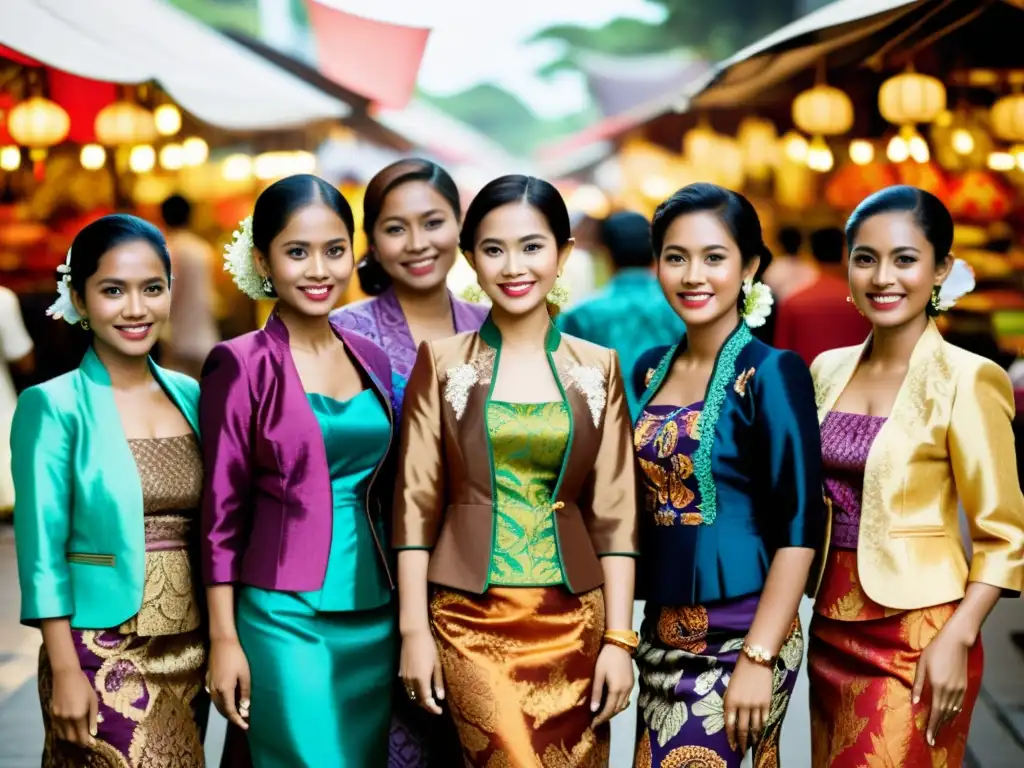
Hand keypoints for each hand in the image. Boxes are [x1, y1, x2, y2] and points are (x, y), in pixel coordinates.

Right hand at [50, 667, 98, 746]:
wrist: (66, 675)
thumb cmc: (83, 685)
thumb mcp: (93, 700)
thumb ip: (92, 717)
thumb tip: (93, 733)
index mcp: (78, 715)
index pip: (82, 736)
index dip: (87, 742)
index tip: (93, 742)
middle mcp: (66, 719)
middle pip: (71, 738)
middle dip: (79, 741)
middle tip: (87, 739)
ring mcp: (57, 717)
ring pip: (63, 735)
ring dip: (71, 738)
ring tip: (79, 734)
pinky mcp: (51, 714)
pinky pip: (57, 729)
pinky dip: (63, 732)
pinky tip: (70, 728)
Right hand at [206, 638, 250, 729]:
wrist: (222, 642)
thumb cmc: (237, 657)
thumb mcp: (245, 675)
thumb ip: (245, 692)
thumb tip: (244, 708)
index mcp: (224, 690)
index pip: (230, 711)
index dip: (238, 720)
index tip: (245, 726)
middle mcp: (214, 690)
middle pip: (222, 709)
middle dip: (232, 716)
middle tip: (243, 719)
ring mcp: (209, 685)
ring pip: (216, 703)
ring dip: (226, 709)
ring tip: (237, 711)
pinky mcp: (208, 679)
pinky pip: (214, 696)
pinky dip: (221, 701)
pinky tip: (228, 698)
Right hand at [400, 629, 443, 714]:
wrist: (413, 635)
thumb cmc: (429, 647)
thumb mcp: (437, 664)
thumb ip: (438, 682)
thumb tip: (440, 698)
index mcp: (421, 679)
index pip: (426, 701)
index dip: (433, 708)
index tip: (439, 711)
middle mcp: (411, 681)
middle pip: (417, 700)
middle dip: (426, 706)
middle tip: (435, 707)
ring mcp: (404, 677)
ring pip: (411, 695)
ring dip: (419, 699)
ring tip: (428, 700)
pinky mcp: (400, 673)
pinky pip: (407, 688)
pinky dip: (413, 692)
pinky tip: (419, 690)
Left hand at [591, 644, 633, 726]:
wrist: (620, 644)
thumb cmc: (606, 658)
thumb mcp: (598, 674)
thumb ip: (596, 692)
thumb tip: (593, 710)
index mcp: (616, 689)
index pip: (609, 710)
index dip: (601, 719)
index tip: (593, 725)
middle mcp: (626, 691)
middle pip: (616, 710)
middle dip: (606, 717)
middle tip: (596, 721)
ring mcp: (630, 687)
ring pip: (622, 706)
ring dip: (613, 712)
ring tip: (602, 714)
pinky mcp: (632, 683)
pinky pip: (626, 699)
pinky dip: (618, 705)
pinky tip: (612, 704)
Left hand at [723, 655, 772, 754]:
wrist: (755, 660)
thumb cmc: (739, 672)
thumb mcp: (729, 688)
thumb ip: (730, 704)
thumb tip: (732, 719)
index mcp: (730, 701)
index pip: (729, 725)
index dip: (731, 737)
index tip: (731, 746)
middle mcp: (742, 706)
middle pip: (742, 729)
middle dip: (742, 742)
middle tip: (742, 751)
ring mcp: (755, 705)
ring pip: (755, 727)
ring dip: (753, 737)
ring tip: (752, 743)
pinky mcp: (766, 703)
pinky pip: (764, 720)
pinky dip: (762, 727)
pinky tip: (760, 731)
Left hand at [912, 624, 971, 746]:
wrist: (956, 641)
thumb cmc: (935, 650)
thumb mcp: (921, 666)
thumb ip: (918, 685)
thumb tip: (913, 703)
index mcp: (938, 686)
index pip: (935, 712)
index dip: (932, 726)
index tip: (929, 738)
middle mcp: (951, 691)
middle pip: (945, 715)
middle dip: (938, 728)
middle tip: (932, 740)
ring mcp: (959, 689)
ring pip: (953, 711)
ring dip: (946, 722)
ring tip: (939, 730)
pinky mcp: (964, 686)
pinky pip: (959, 704)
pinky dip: (954, 713)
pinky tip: (950, 716)